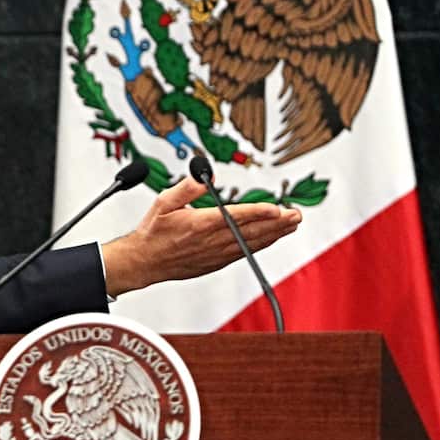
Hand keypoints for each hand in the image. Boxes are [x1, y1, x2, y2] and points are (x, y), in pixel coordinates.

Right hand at [100, 175, 300, 294]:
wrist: (144, 262)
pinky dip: (260, 245)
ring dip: (274, 234)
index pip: (236, 216)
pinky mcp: (216, 262)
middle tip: (295, 215)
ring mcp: (216, 253)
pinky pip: (244, 253)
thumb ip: (185, 189)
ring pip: (251, 243)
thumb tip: (203, 178)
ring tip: (291, 225)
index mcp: (200, 224)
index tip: (277, 209)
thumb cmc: (153, 233)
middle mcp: (211, 240)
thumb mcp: (162, 203)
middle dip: (276, 223)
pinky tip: (270, 239)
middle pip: (251, 231)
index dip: (259, 212)